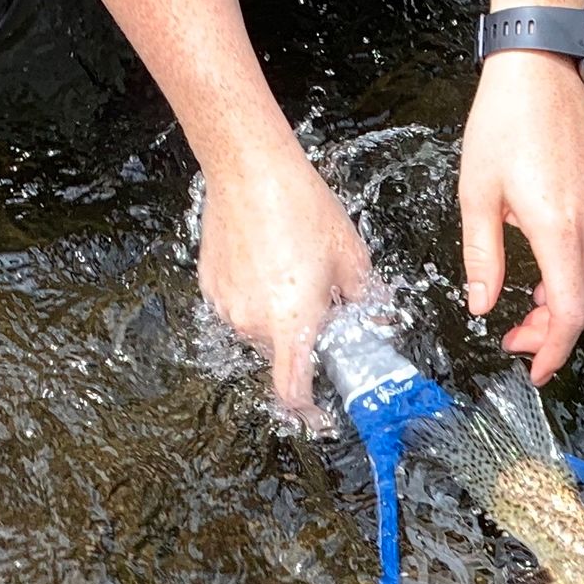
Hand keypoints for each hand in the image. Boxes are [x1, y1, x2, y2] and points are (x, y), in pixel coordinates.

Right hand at [197, 131, 371, 423]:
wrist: (249, 169)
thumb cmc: (303, 208)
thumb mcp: (350, 257)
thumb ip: (363, 300)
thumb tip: (373, 320)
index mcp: (292, 323)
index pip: (292, 389)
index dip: (306, 410)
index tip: (318, 414)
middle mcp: (253, 323)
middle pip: (280, 352)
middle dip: (300, 337)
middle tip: (319, 301)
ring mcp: (226, 305)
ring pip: (258, 328)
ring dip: (277, 314)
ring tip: (291, 268)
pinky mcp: (209, 285)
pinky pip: (237, 305)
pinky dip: (254, 295)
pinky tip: (267, 258)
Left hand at [458, 50, 583, 382]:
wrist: (542, 64)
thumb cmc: (504, 120)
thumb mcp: (476, 194)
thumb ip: (481, 257)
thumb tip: (483, 305)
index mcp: (557, 228)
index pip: (569, 312)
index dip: (553, 350)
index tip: (534, 369)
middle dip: (555, 334)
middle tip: (517, 339)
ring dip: (569, 305)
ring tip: (528, 305)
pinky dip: (581, 274)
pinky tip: (548, 267)